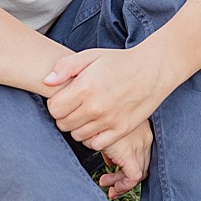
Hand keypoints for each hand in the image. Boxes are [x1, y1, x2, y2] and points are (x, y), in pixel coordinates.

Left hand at [42, 45, 160, 157]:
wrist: (153, 70)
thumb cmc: (120, 62)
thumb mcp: (91, 56)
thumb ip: (66, 67)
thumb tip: (47, 82)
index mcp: (85, 87)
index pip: (54, 109)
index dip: (56, 103)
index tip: (65, 97)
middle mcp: (95, 107)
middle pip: (63, 124)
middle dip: (65, 115)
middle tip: (76, 105)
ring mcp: (108, 121)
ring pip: (77, 135)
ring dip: (78, 126)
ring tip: (88, 113)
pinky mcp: (120, 131)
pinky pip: (94, 144)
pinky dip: (92, 137)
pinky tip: (97, 124)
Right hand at [98, 119, 152, 200]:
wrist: (95, 106)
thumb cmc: (99, 112)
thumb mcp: (107, 127)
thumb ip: (112, 144)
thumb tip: (110, 161)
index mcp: (142, 129)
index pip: (143, 154)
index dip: (129, 167)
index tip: (113, 172)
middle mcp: (145, 137)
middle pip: (143, 165)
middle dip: (126, 178)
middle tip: (109, 184)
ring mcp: (139, 145)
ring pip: (139, 173)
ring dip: (121, 183)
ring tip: (105, 184)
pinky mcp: (130, 153)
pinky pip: (133, 177)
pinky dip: (123, 186)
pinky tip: (110, 185)